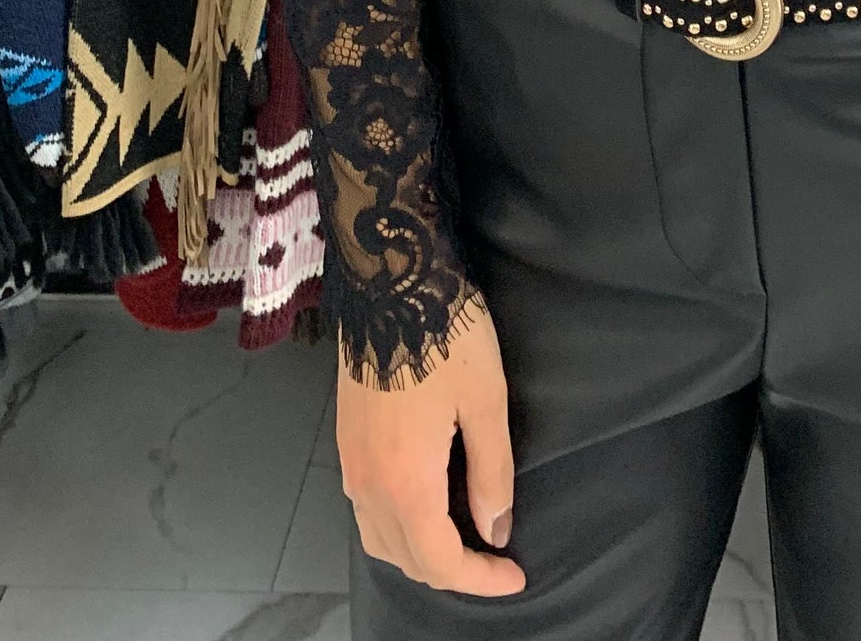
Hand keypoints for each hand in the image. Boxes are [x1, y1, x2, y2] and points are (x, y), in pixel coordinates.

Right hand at [335, 297, 525, 594]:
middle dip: (453, 572)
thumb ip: (491, 474)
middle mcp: (368, 485)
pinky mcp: (346, 441)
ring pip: (380, 540)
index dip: (481, 580)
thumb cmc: (444, 334)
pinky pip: (366, 510)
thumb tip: (496, 529)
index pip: (441, 563)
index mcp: (405, 484)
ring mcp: (350, 463)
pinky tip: (426, 503)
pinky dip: (397, 526)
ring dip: (420, 553)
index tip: (515, 576)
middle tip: (495, 560)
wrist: (389, 280)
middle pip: (407, 560)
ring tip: (463, 539)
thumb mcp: (486, 402)